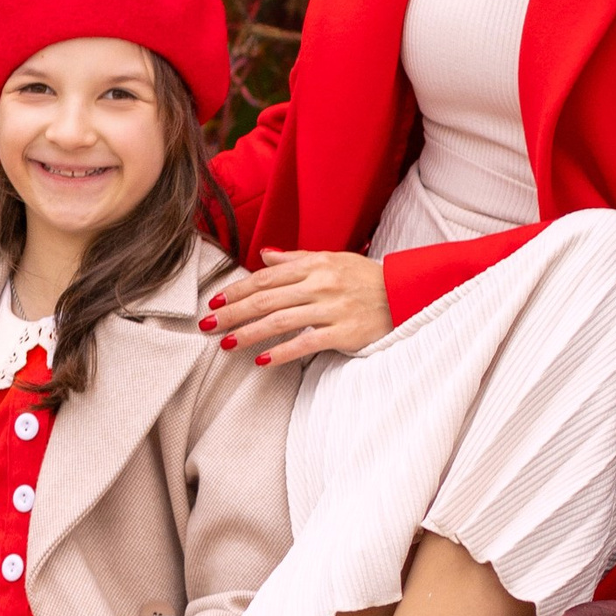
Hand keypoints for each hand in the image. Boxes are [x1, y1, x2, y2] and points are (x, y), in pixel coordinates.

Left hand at [204, 247, 393, 368]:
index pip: (267, 278)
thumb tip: (264, 256)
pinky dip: (281, 352)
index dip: (239, 289)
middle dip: (234, 312)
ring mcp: (333, 309)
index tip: (216, 300)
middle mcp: (321, 284)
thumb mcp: (332, 259)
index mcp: (315, 265)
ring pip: (281, 320)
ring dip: (249, 333)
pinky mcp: (344, 333)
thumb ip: (296, 259)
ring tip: (226, 343)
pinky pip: (306, 343)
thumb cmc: (365, 278)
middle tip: (208, 324)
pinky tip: (261, 360)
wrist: (406, 295)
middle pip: (267, 299)